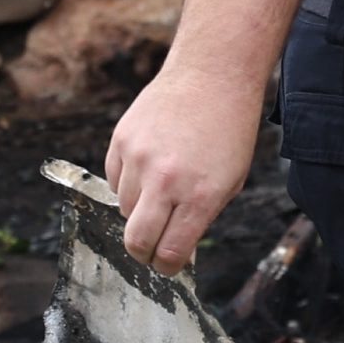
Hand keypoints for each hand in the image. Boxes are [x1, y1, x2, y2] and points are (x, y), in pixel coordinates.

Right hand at [105, 57, 263, 274]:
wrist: (211, 75)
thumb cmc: (228, 130)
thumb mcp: (230, 181)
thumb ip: (201, 218)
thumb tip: (177, 252)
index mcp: (200, 196)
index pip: (170, 253)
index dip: (167, 267)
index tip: (168, 265)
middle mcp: (166, 180)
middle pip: (136, 240)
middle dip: (144, 253)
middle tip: (153, 248)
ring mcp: (139, 159)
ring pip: (123, 209)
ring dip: (139, 210)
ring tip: (161, 189)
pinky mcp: (121, 140)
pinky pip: (113, 180)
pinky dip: (127, 183)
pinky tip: (149, 167)